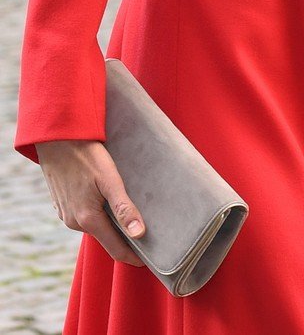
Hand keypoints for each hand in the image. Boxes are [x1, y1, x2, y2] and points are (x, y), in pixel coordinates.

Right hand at [35, 139, 145, 265]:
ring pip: (94, 226)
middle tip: (146, 237)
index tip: (150, 261)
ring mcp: (66, 214)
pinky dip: (98, 214)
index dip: (133, 256)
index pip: (115, 249)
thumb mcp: (110, 179)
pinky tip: (108, 203)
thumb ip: (123, 208)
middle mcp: (74, 222)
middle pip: (105, 238)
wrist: (58, 138)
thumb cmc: (87, 155)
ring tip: (130, 218)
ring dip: (110, 225)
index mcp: (87, 219)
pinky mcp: (62, 205)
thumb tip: (139, 234)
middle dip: (124, 240)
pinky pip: (84, 216)